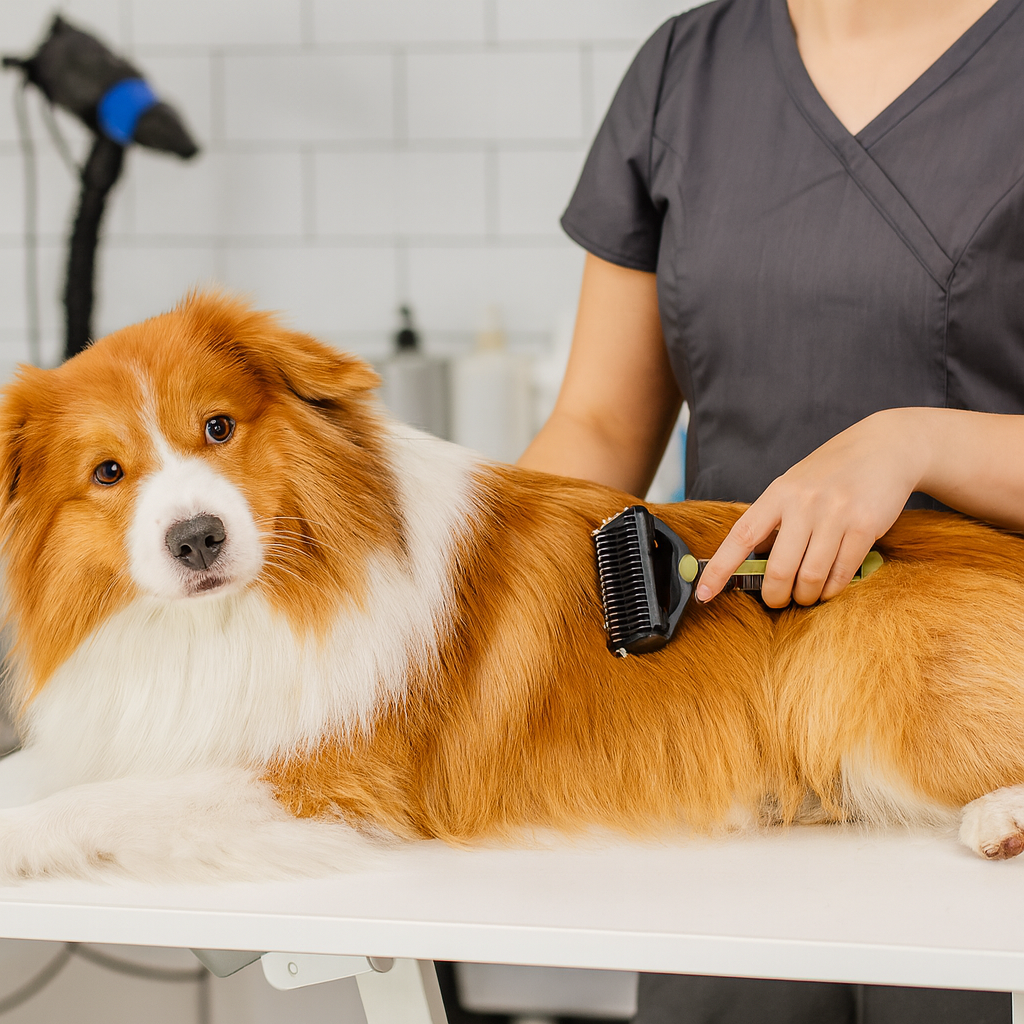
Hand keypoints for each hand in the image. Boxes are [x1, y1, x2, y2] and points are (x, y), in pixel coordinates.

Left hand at [694, 409, 927, 607]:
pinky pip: (842, 573)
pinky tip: (829, 587)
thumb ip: (774, 520)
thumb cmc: (832, 471)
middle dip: (776, 595)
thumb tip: (755, 560)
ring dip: (806, 595)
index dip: (719, 569)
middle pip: (779, 569)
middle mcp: (803, 503)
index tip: (703, 592)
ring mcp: (834, 514)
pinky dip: (833, 589)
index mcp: (777, 494)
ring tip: (806, 595)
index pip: (740, 537)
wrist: (884, 447)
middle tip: (778, 601)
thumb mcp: (793, 486)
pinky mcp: (865, 525)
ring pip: (811, 576)